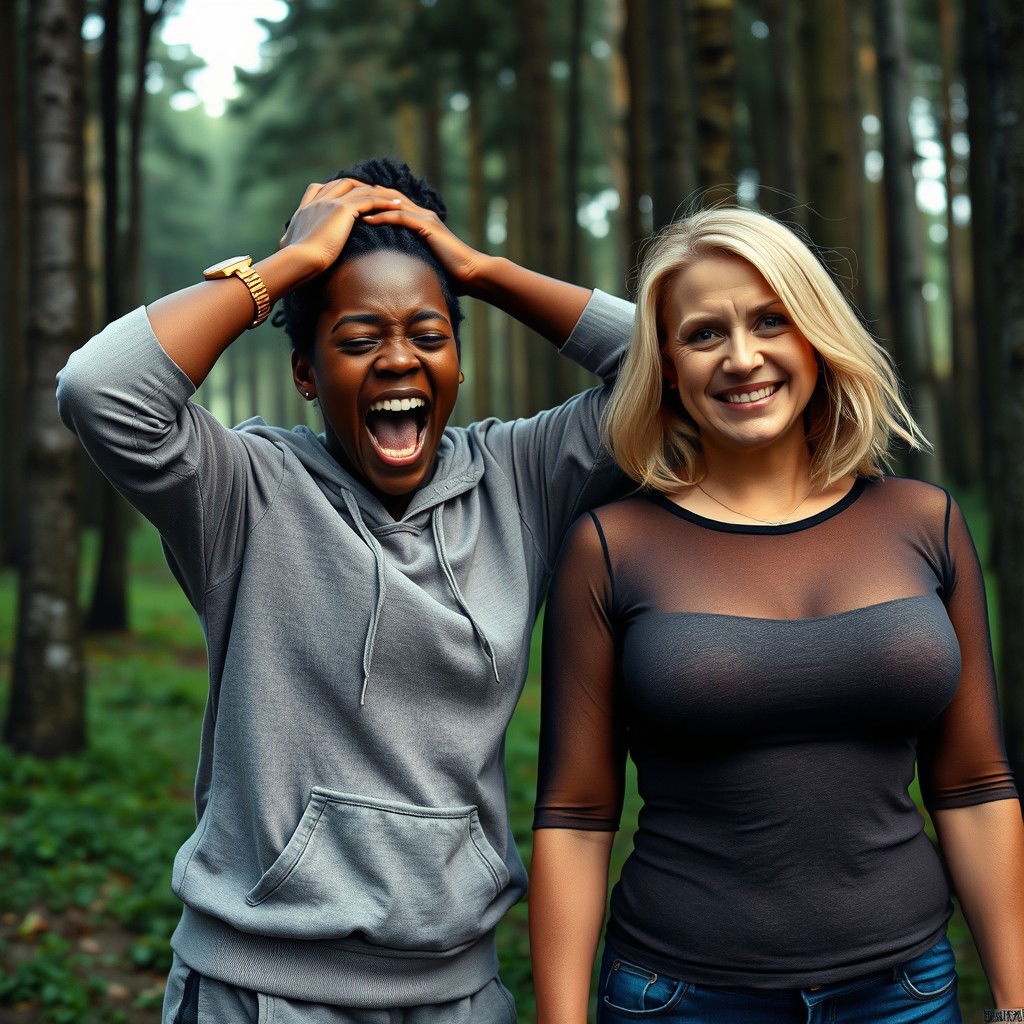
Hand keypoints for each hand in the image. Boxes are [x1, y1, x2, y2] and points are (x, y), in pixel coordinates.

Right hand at [278, 179, 405, 277]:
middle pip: (343, 183)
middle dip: (361, 187)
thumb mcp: (287, 246)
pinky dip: (384, 202)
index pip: (319, 188)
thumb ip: (287, 241)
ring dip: (379, 194)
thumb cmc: (293, 260)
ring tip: (395, 200)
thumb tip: (281, 244)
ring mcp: (330, 203)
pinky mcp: (343, 210)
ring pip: (360, 190)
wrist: (298, 260)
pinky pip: (370, 201)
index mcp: (305, 209)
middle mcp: (318, 201)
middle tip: (377, 195)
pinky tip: (396, 207)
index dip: (336, 189)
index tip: (350, 195)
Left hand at [360, 194, 488, 293]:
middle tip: (342, 198)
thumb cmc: (451, 274)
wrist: (472, 274)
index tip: (348, 205)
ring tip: (348, 205)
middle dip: (364, 195)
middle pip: (387, 196)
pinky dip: (382, 216)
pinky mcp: (428, 227)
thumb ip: (410, 259)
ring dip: (369, 202)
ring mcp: (425, 218)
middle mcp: (422, 213)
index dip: (369, 200)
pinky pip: (400, 217)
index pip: (390, 203)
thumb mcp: (425, 262)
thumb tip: (392, 273)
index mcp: (420, 219)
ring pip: (392, 203)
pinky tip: (366, 219)